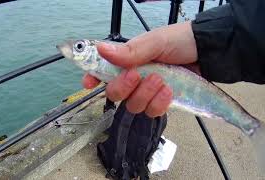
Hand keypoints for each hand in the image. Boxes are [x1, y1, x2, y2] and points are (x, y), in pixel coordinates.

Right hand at [83, 21, 198, 116]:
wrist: (206, 53)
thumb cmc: (180, 41)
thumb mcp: (155, 42)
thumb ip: (129, 51)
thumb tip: (101, 49)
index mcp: (127, 60)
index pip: (102, 71)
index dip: (92, 78)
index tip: (89, 83)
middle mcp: (133, 77)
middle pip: (114, 94)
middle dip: (124, 88)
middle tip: (138, 75)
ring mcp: (146, 92)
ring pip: (133, 106)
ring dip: (145, 94)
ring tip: (162, 80)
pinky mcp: (160, 102)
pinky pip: (151, 112)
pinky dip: (159, 103)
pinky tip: (169, 91)